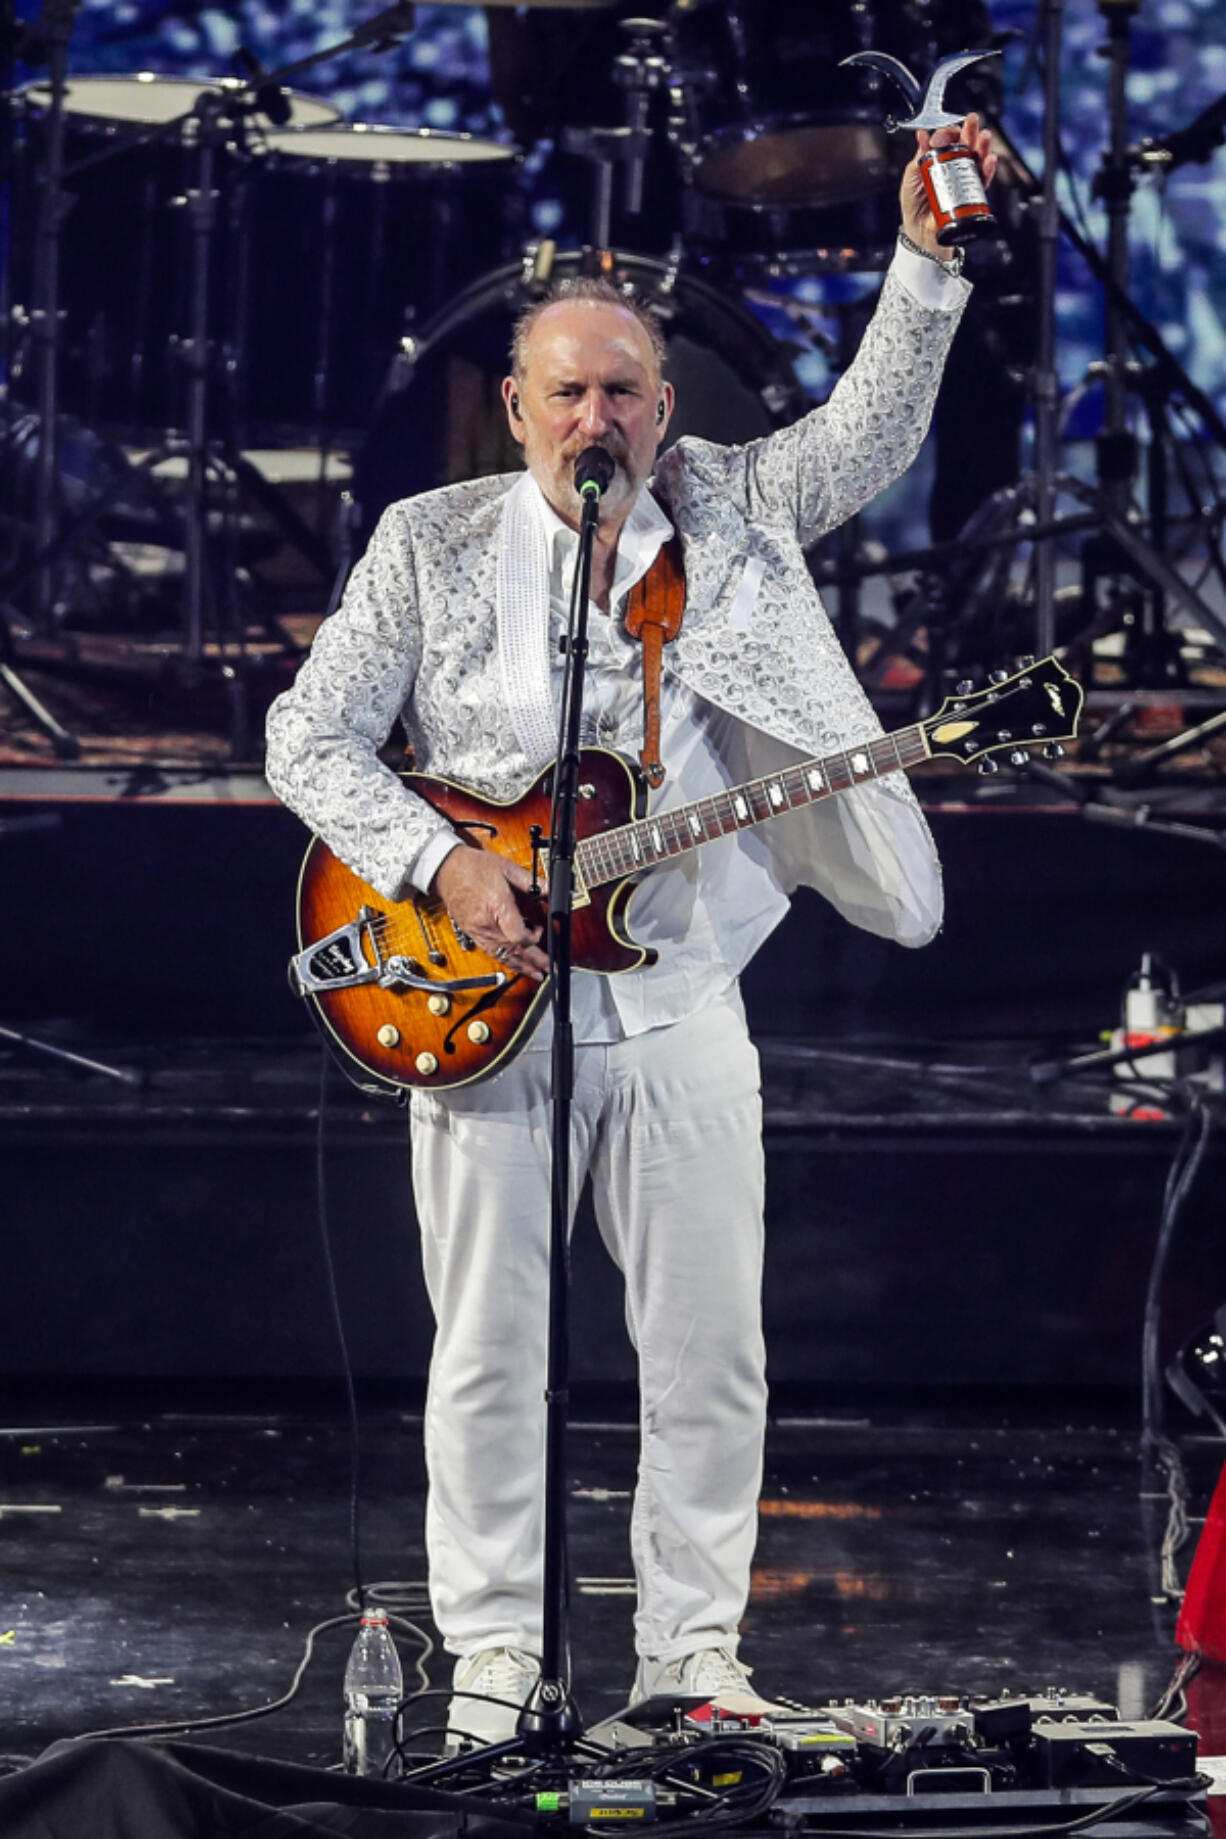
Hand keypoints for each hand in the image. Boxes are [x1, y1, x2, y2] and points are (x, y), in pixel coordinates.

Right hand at [433, 845, 548, 981]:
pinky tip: (516, 965)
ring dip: (521, 967)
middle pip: (513, 950)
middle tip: (549, 969)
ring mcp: (478, 931)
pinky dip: (506, 961)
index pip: (518, 935)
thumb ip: (529, 881)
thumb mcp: (506, 868)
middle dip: (534, 962)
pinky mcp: (473, 934)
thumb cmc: (474, 867)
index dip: (533, 938)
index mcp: (497, 907)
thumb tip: (547, 889)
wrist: (447, 870)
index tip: (540, 930)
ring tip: (536, 975)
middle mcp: (487, 924)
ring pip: (502, 956)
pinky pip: (491, 953)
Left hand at [900, 111, 997, 260]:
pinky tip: (989, 160)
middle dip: (970, 131)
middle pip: (966, 144)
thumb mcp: (911, 178)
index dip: (947, 134)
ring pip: (977, 158)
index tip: (939, 138)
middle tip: (973, 120)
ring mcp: (964, 179)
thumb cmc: (914, 206)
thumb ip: (919, 157)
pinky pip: (982, 180)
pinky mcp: (972, 195)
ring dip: (982, 146)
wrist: (919, 232)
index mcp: (939, 158)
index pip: (948, 140)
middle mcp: (954, 166)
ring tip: (984, 137)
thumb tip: (922, 135)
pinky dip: (987, 169)